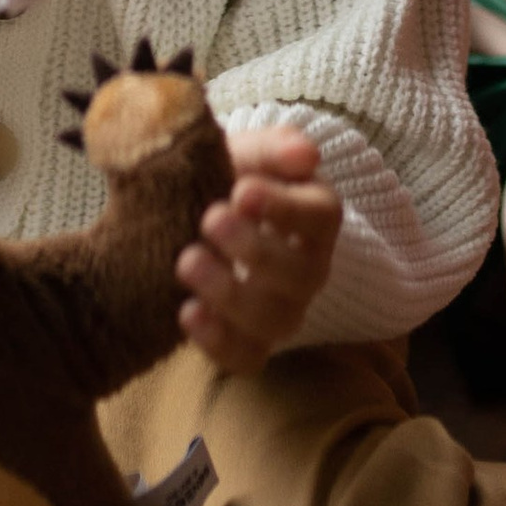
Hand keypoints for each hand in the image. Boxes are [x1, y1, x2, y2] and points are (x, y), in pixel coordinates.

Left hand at [176, 126, 341, 376]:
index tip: (240, 191)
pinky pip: (248, 358)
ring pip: (275, 321)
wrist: (196, 213)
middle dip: (254, 251)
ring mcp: (283, 310)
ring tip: (186, 262)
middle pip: (301, 274)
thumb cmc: (231, 176)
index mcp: (315, 215)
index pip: (319, 216)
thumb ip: (274, 148)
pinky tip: (187, 312)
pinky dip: (219, 343)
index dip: (284, 208)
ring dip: (231, 295)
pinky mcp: (252, 342)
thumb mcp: (249, 152)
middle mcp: (309, 268)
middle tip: (209, 220)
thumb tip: (306, 154)